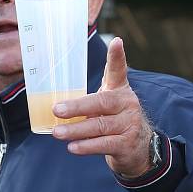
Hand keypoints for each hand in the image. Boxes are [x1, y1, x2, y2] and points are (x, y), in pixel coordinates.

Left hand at [51, 37, 153, 177]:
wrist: (139, 149)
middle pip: (101, 102)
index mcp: (119, 90)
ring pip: (99, 126)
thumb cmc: (114, 121)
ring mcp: (130, 124)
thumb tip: (52, 101)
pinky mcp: (127, 144)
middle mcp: (127, 104)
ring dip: (76, 130)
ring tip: (57, 133)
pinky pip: (104, 144)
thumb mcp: (106, 105)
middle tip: (56, 110)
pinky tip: (73, 147)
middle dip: (77, 107)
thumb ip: (88, 99)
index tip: (116, 42)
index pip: (118, 71)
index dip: (117, 57)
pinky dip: (87, 146)